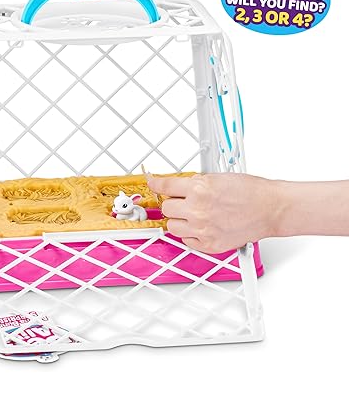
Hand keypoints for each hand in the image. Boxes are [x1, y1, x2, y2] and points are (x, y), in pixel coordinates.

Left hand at [147, 173, 278, 253]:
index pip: (165, 186)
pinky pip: (186, 240)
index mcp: (200, 188)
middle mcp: (198, 209)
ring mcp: (202, 228)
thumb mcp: (218, 177)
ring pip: (172, 226)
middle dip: (173, 203)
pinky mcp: (209, 244)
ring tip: (193, 215)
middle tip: (184, 201)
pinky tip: (202, 226)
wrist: (271, 209)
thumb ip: (195, 183)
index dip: (155, 184)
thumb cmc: (251, 191)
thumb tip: (178, 186)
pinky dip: (190, 234)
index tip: (152, 183)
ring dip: (179, 219)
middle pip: (166, 208)